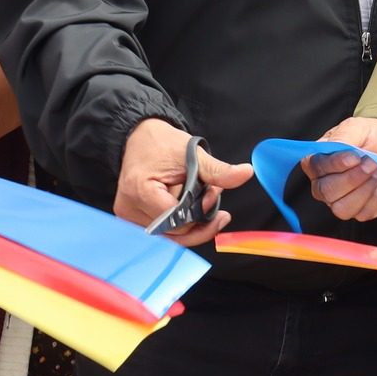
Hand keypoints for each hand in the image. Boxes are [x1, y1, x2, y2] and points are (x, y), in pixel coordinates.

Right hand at [117, 117, 250, 245]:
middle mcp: (130, 209)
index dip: (199, 211)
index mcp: (141, 191)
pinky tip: (191, 205)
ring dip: (193, 221)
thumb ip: (218, 170)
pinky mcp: (133, 220)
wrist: (139, 138)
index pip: (176, 219)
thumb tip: (247, 172)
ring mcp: (129, 217)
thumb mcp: (192, 153)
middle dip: (200, 218)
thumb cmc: (161, 143)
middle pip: (175, 233)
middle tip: (212, 196)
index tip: (213, 194)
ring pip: (171, 237)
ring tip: (204, 198)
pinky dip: (182, 222)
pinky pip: (164, 232)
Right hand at [306, 117, 376, 220]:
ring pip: (342, 208)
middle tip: (372, 162)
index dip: (334, 164)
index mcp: (318, 161)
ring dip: (365, 189)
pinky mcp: (360, 211)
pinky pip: (364, 212)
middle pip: (326, 191)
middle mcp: (325, 184)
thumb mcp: (357, 127)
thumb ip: (343, 136)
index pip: (315, 168)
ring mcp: (341, 200)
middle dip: (353, 177)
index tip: (355, 157)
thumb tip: (334, 147)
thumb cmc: (372, 137)